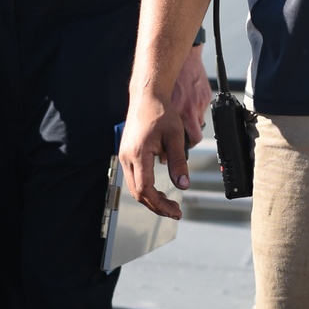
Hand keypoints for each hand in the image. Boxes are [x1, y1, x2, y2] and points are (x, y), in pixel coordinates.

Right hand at [120, 93, 189, 220]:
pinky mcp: (126, 154)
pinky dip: (146, 188)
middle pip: (138, 193)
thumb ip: (178, 163)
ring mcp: (124, 156)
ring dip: (151, 198)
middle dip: (156, 205)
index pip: (144, 190)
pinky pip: (134, 178)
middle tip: (175, 211)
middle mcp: (127, 157)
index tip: (174, 211)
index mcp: (138, 154)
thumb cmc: (160, 112)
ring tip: (169, 203)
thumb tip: (183, 186)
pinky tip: (159, 190)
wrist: (146, 96)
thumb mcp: (175, 137)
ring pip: (134, 187)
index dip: (159, 204)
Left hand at [170, 45, 211, 145]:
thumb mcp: (162, 99)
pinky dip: (196, 109)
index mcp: (177, 111)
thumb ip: (163, 119)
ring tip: (184, 112)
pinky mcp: (207, 97)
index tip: (175, 149)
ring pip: (199, 123)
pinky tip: (189, 100)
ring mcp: (201, 104)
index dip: (179, 147)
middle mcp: (190, 109)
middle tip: (182, 136)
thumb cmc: (169, 78)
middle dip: (189, 139)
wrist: (183, 58)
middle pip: (195, 137)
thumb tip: (162, 137)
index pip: (184, 140)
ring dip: (192, 122)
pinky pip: (202, 110)